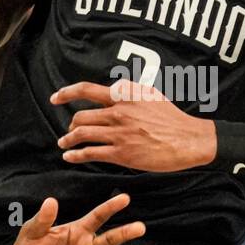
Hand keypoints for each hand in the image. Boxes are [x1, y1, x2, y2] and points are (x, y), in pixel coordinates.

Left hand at [51, 80, 217, 171]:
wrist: (188, 139)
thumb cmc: (172, 118)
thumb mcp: (151, 95)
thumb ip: (130, 90)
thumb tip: (114, 88)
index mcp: (124, 96)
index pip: (87, 90)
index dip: (67, 93)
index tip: (56, 98)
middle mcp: (118, 112)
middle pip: (80, 116)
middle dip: (70, 125)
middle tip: (69, 131)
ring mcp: (118, 133)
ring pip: (81, 134)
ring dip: (67, 140)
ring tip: (64, 144)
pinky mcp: (121, 153)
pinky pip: (90, 153)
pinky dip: (75, 155)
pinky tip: (69, 157)